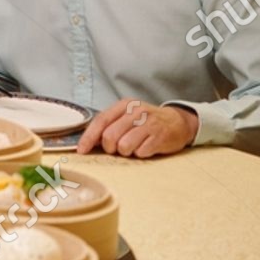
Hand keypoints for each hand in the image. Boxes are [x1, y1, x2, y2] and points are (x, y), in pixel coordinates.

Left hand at [77, 99, 198, 157]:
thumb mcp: (127, 117)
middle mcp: (136, 111)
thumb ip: (108, 126)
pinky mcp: (160, 136)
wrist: (178, 122)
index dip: (88, 138)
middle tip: (117, 148)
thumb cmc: (146, 121)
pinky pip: (140, 152)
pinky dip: (140, 154)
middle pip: (110, 136)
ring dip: (125, 152)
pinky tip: (145, 147)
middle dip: (110, 148)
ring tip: (133, 147)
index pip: (100, 121)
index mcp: (124, 105)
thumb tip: (87, 142)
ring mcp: (149, 123)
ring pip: (124, 146)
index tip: (81, 151)